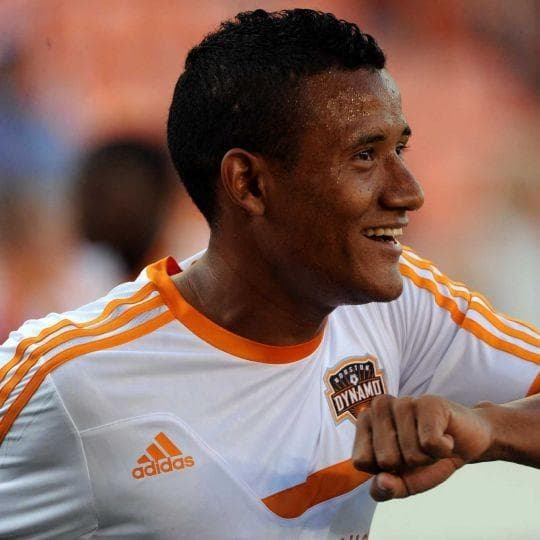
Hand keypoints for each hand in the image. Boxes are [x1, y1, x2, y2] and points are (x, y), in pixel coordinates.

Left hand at [352, 394, 493, 500]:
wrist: (465, 443)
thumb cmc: (427, 459)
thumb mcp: (403, 483)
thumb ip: (385, 489)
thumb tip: (382, 482)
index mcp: (365, 423)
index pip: (360, 461)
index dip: (383, 471)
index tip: (397, 461)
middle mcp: (379, 407)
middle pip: (385, 459)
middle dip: (408, 465)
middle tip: (419, 450)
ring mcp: (403, 402)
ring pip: (410, 454)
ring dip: (428, 457)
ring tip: (432, 442)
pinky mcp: (428, 402)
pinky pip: (430, 443)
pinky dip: (443, 450)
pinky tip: (446, 437)